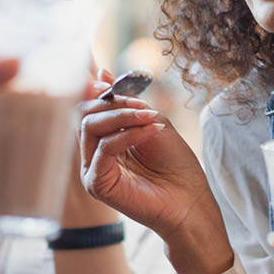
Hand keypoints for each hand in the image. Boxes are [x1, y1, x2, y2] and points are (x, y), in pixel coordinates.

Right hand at [78, 72, 233, 273]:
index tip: (110, 80)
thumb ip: (126, 102)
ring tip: (150, 118)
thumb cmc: (175, 163)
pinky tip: (150, 131)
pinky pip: (104, 148)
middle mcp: (93, 152)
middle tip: (141, 104)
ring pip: (90, 126)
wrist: (189, 199)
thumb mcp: (152, 121)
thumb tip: (100, 74)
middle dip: (112, 102)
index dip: (96, 90)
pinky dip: (128, 134)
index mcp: (105, 138)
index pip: (88, 108)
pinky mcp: (96, 183)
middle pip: (84, 114)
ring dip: (123, 115)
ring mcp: (92, 168)